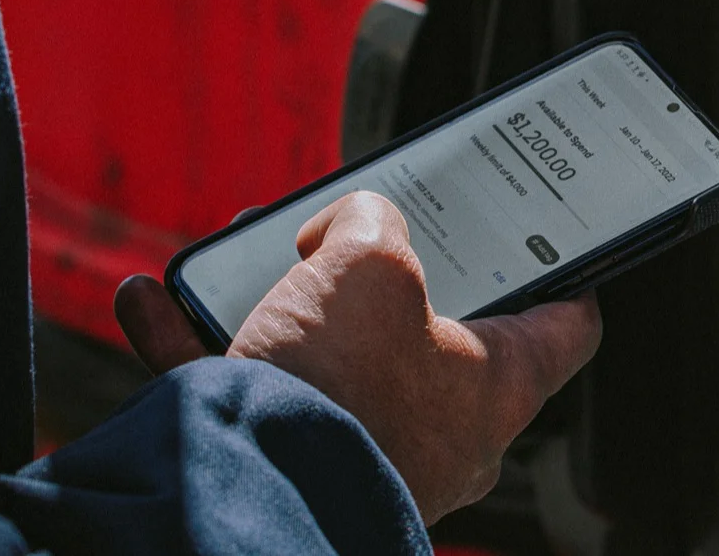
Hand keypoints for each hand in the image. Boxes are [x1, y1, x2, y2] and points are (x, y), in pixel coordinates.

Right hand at [113, 192, 602, 520]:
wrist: (243, 496)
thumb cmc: (339, 387)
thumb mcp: (370, 262)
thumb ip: (371, 222)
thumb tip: (341, 232)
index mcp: (497, 387)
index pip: (566, 329)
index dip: (567, 273)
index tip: (558, 238)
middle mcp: (440, 433)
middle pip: (427, 331)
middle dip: (377, 273)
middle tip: (351, 227)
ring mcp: (362, 454)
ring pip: (326, 355)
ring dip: (276, 298)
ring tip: (239, 253)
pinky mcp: (288, 469)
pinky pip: (243, 392)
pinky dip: (195, 345)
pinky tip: (150, 301)